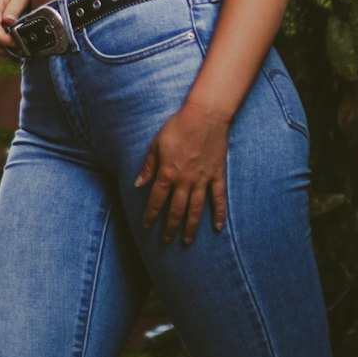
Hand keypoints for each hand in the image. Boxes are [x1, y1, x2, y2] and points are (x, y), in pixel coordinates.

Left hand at [134, 100, 229, 244]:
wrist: (205, 115)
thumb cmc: (179, 125)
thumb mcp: (157, 143)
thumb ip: (148, 165)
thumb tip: (138, 184)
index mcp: (168, 173)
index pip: (156, 200)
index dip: (150, 215)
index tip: (146, 226)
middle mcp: (184, 181)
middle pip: (176, 210)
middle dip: (170, 228)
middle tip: (166, 241)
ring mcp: (202, 180)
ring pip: (196, 210)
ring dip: (191, 227)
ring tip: (186, 241)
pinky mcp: (217, 175)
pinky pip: (218, 199)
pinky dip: (218, 214)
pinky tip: (217, 227)